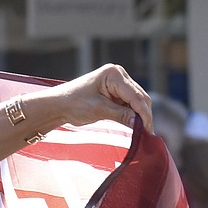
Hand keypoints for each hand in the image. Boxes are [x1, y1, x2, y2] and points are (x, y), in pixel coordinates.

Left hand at [29, 64, 152, 133]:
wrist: (58, 105)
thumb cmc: (73, 104)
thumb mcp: (98, 110)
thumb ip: (121, 115)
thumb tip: (139, 124)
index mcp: (114, 74)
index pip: (135, 95)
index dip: (143, 113)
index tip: (148, 130)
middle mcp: (119, 74)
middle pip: (139, 97)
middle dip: (144, 115)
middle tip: (147, 134)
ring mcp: (118, 82)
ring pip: (137, 101)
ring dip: (139, 115)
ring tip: (142, 132)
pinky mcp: (116, 91)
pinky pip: (129, 103)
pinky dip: (132, 114)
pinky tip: (135, 126)